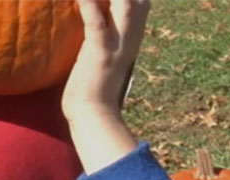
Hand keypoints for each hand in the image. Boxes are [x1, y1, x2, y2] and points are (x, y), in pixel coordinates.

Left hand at [62, 0, 149, 123]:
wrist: (94, 117)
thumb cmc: (94, 93)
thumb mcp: (104, 61)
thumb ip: (104, 43)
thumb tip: (95, 29)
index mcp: (131, 41)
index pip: (142, 5)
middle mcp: (129, 39)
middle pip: (140, 1)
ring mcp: (116, 45)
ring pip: (125, 5)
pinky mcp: (99, 52)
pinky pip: (96, 21)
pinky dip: (88, 4)